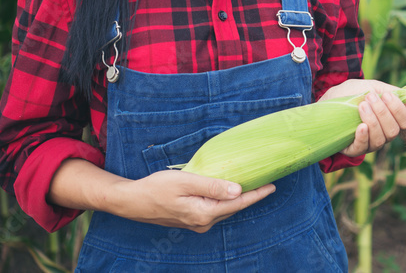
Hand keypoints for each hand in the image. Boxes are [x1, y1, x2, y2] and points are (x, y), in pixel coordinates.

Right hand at [114, 169, 275, 232]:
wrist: (132, 202)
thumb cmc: (156, 188)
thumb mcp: (186, 182)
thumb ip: (212, 186)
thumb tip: (237, 190)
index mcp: (204, 213)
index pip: (237, 203)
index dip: (256, 194)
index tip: (273, 185)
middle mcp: (203, 222)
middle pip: (233, 208)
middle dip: (251, 196)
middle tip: (268, 181)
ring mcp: (197, 223)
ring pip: (224, 209)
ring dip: (239, 199)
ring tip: (254, 185)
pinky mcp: (191, 219)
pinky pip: (214, 210)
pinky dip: (225, 201)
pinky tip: (229, 191)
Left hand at [319, 79, 405, 156]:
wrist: (328, 100)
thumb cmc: (352, 93)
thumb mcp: (372, 86)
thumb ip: (391, 92)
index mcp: (391, 119)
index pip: (405, 121)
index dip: (399, 109)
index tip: (386, 95)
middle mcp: (383, 134)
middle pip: (394, 131)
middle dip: (383, 112)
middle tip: (370, 97)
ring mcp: (369, 142)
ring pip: (380, 139)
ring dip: (372, 120)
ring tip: (362, 105)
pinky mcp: (354, 148)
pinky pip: (363, 148)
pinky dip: (364, 136)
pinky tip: (360, 126)